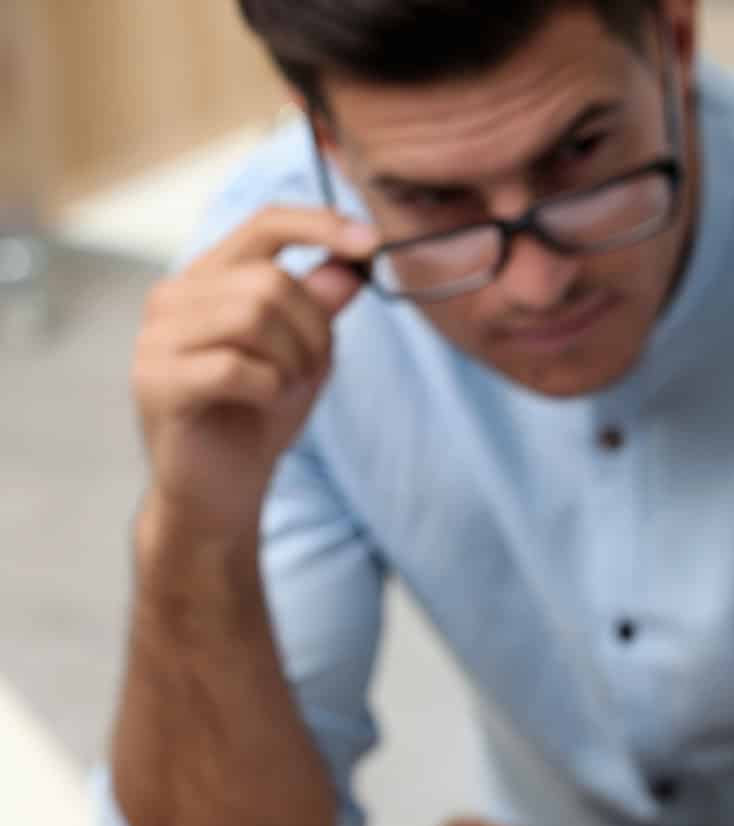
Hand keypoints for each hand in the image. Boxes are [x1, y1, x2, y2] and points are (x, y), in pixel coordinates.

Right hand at [132, 207, 377, 540]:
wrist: (221, 488)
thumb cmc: (260, 415)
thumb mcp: (306, 354)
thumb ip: (321, 306)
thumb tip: (349, 264)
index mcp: (209, 278)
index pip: (265, 224)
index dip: (321, 225)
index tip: (371, 244)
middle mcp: (174, 296)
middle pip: (270, 279)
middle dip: (314, 329)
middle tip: (311, 370)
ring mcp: (156, 337)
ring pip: (252, 315)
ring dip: (292, 359)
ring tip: (286, 388)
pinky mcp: (156, 380)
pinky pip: (235, 366)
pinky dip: (268, 388)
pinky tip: (262, 402)